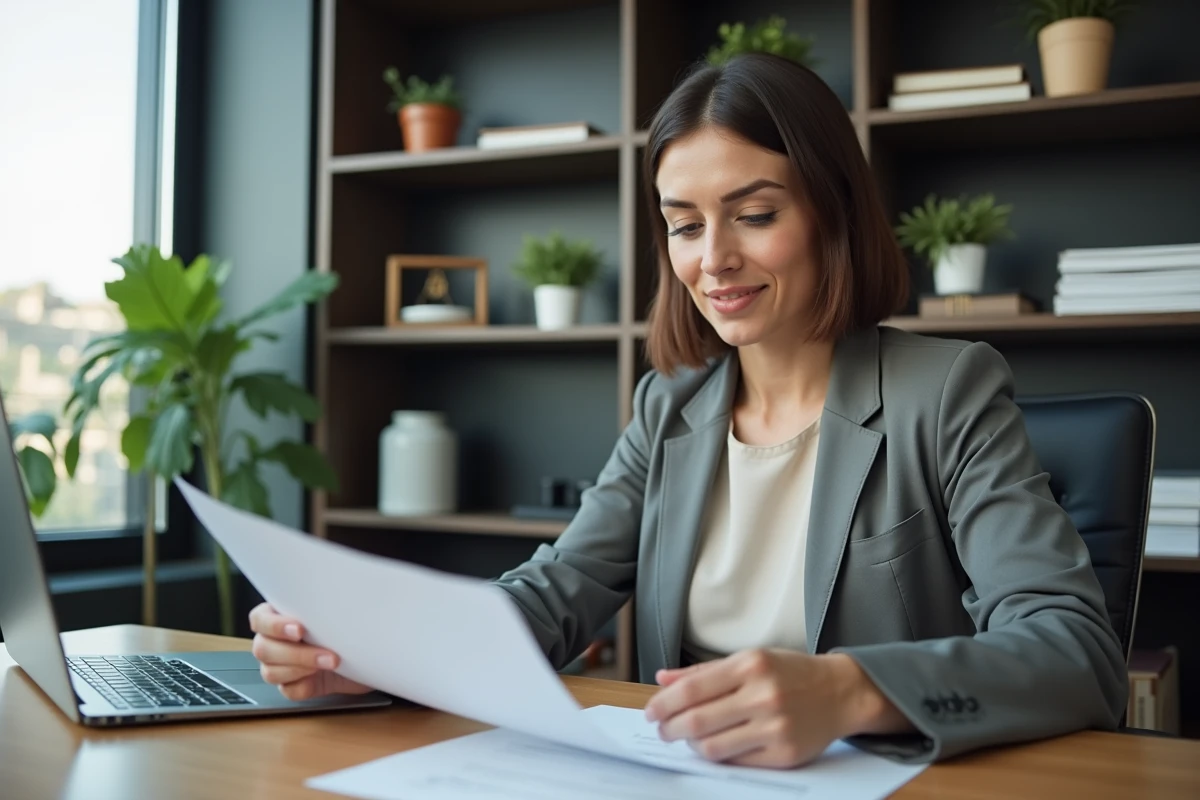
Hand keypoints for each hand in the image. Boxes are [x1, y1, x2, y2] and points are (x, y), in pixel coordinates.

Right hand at [248, 602, 372, 700]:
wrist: (367, 654)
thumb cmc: (349, 625)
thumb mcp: (338, 608)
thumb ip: (324, 602)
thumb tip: (332, 585)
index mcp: (278, 616)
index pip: (259, 619)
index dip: (273, 625)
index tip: (300, 629)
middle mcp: (273, 641)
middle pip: (263, 649)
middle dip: (294, 652)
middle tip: (325, 652)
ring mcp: (279, 666)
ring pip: (271, 672)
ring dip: (301, 668)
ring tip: (331, 663)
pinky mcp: (293, 686)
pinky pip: (288, 690)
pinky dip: (303, 685)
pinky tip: (320, 677)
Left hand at [643, 648, 910, 768]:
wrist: (840, 692)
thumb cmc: (790, 673)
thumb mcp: (749, 659)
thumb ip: (704, 671)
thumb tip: (663, 679)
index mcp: (750, 665)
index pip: (692, 689)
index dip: (663, 703)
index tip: (651, 711)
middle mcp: (762, 694)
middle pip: (698, 720)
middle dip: (670, 728)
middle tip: (662, 730)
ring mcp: (775, 726)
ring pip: (713, 746)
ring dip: (692, 745)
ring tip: (688, 739)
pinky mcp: (784, 753)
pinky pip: (737, 761)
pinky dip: (719, 755)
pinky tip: (715, 746)